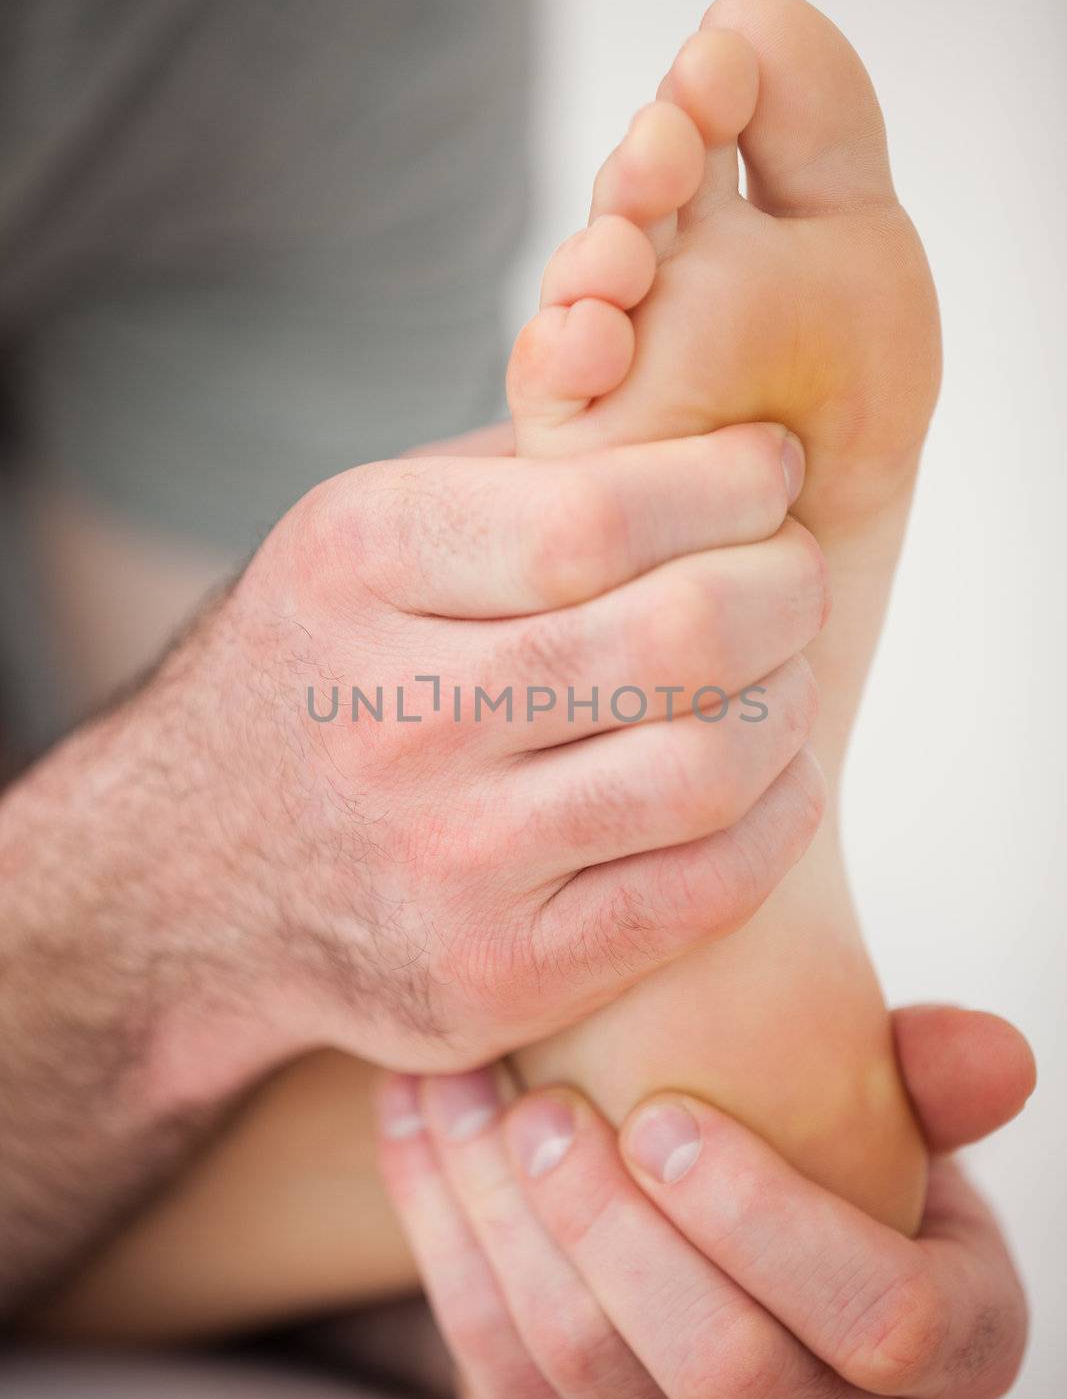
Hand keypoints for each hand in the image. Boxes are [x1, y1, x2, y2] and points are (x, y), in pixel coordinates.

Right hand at [126, 419, 824, 1072]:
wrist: (190, 872)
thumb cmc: (326, 669)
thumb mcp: (367, 533)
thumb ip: (519, 470)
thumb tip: (707, 425)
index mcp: (359, 566)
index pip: (604, 515)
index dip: (733, 485)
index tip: (773, 471)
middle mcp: (392, 716)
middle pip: (679, 637)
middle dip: (789, 587)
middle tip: (795, 576)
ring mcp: (443, 861)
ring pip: (708, 766)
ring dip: (792, 702)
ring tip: (782, 672)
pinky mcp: (495, 973)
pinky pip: (702, 892)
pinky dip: (779, 818)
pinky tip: (775, 775)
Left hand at [379, 1005, 1033, 1398]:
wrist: (749, 1311)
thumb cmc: (832, 1207)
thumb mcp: (905, 1153)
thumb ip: (932, 1095)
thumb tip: (994, 1050)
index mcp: (947, 1358)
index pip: (882, 1318)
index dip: (763, 1217)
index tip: (665, 1112)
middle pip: (715, 1368)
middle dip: (607, 1225)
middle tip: (539, 1107)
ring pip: (582, 1385)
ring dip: (498, 1225)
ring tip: (456, 1097)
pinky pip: (497, 1390)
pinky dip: (443, 1250)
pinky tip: (417, 1136)